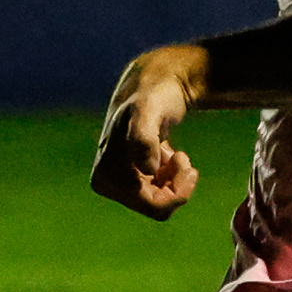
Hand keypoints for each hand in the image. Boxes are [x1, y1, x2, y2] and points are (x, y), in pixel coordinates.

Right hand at [90, 42, 207, 218]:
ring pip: (159, 202)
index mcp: (105, 174)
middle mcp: (106, 181)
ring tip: (176, 152)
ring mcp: (119, 181)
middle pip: (156, 207)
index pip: (149, 205)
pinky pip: (159, 194)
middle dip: (176, 184)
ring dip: (174, 179)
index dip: (175, 190)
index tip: (186, 161)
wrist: (156, 84)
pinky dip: (171, 176)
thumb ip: (143, 137)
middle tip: (183, 156)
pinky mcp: (131, 178)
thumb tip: (146, 169)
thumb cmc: (153, 95)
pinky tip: (169, 153)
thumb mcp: (148, 110)